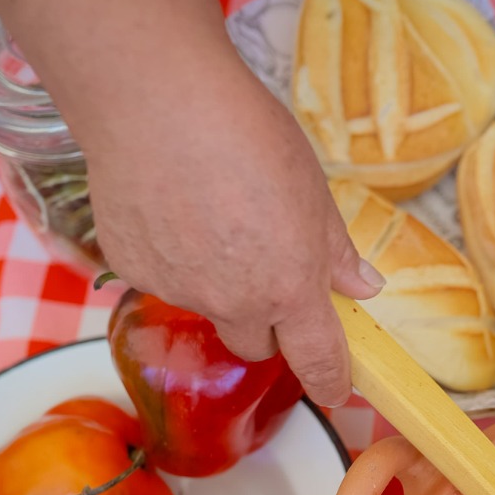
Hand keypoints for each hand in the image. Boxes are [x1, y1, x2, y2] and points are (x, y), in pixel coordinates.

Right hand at [85, 63, 382, 406]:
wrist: (159, 104)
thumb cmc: (247, 137)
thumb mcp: (313, 192)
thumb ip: (335, 251)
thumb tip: (363, 287)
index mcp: (290, 288)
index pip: (317, 357)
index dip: (330, 380)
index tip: (335, 391)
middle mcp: (233, 302)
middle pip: (256, 343)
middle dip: (265, 321)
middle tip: (263, 266)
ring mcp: (178, 290)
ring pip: (205, 304)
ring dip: (213, 279)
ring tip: (207, 212)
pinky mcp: (131, 269)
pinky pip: (159, 276)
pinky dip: (168, 252)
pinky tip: (168, 205)